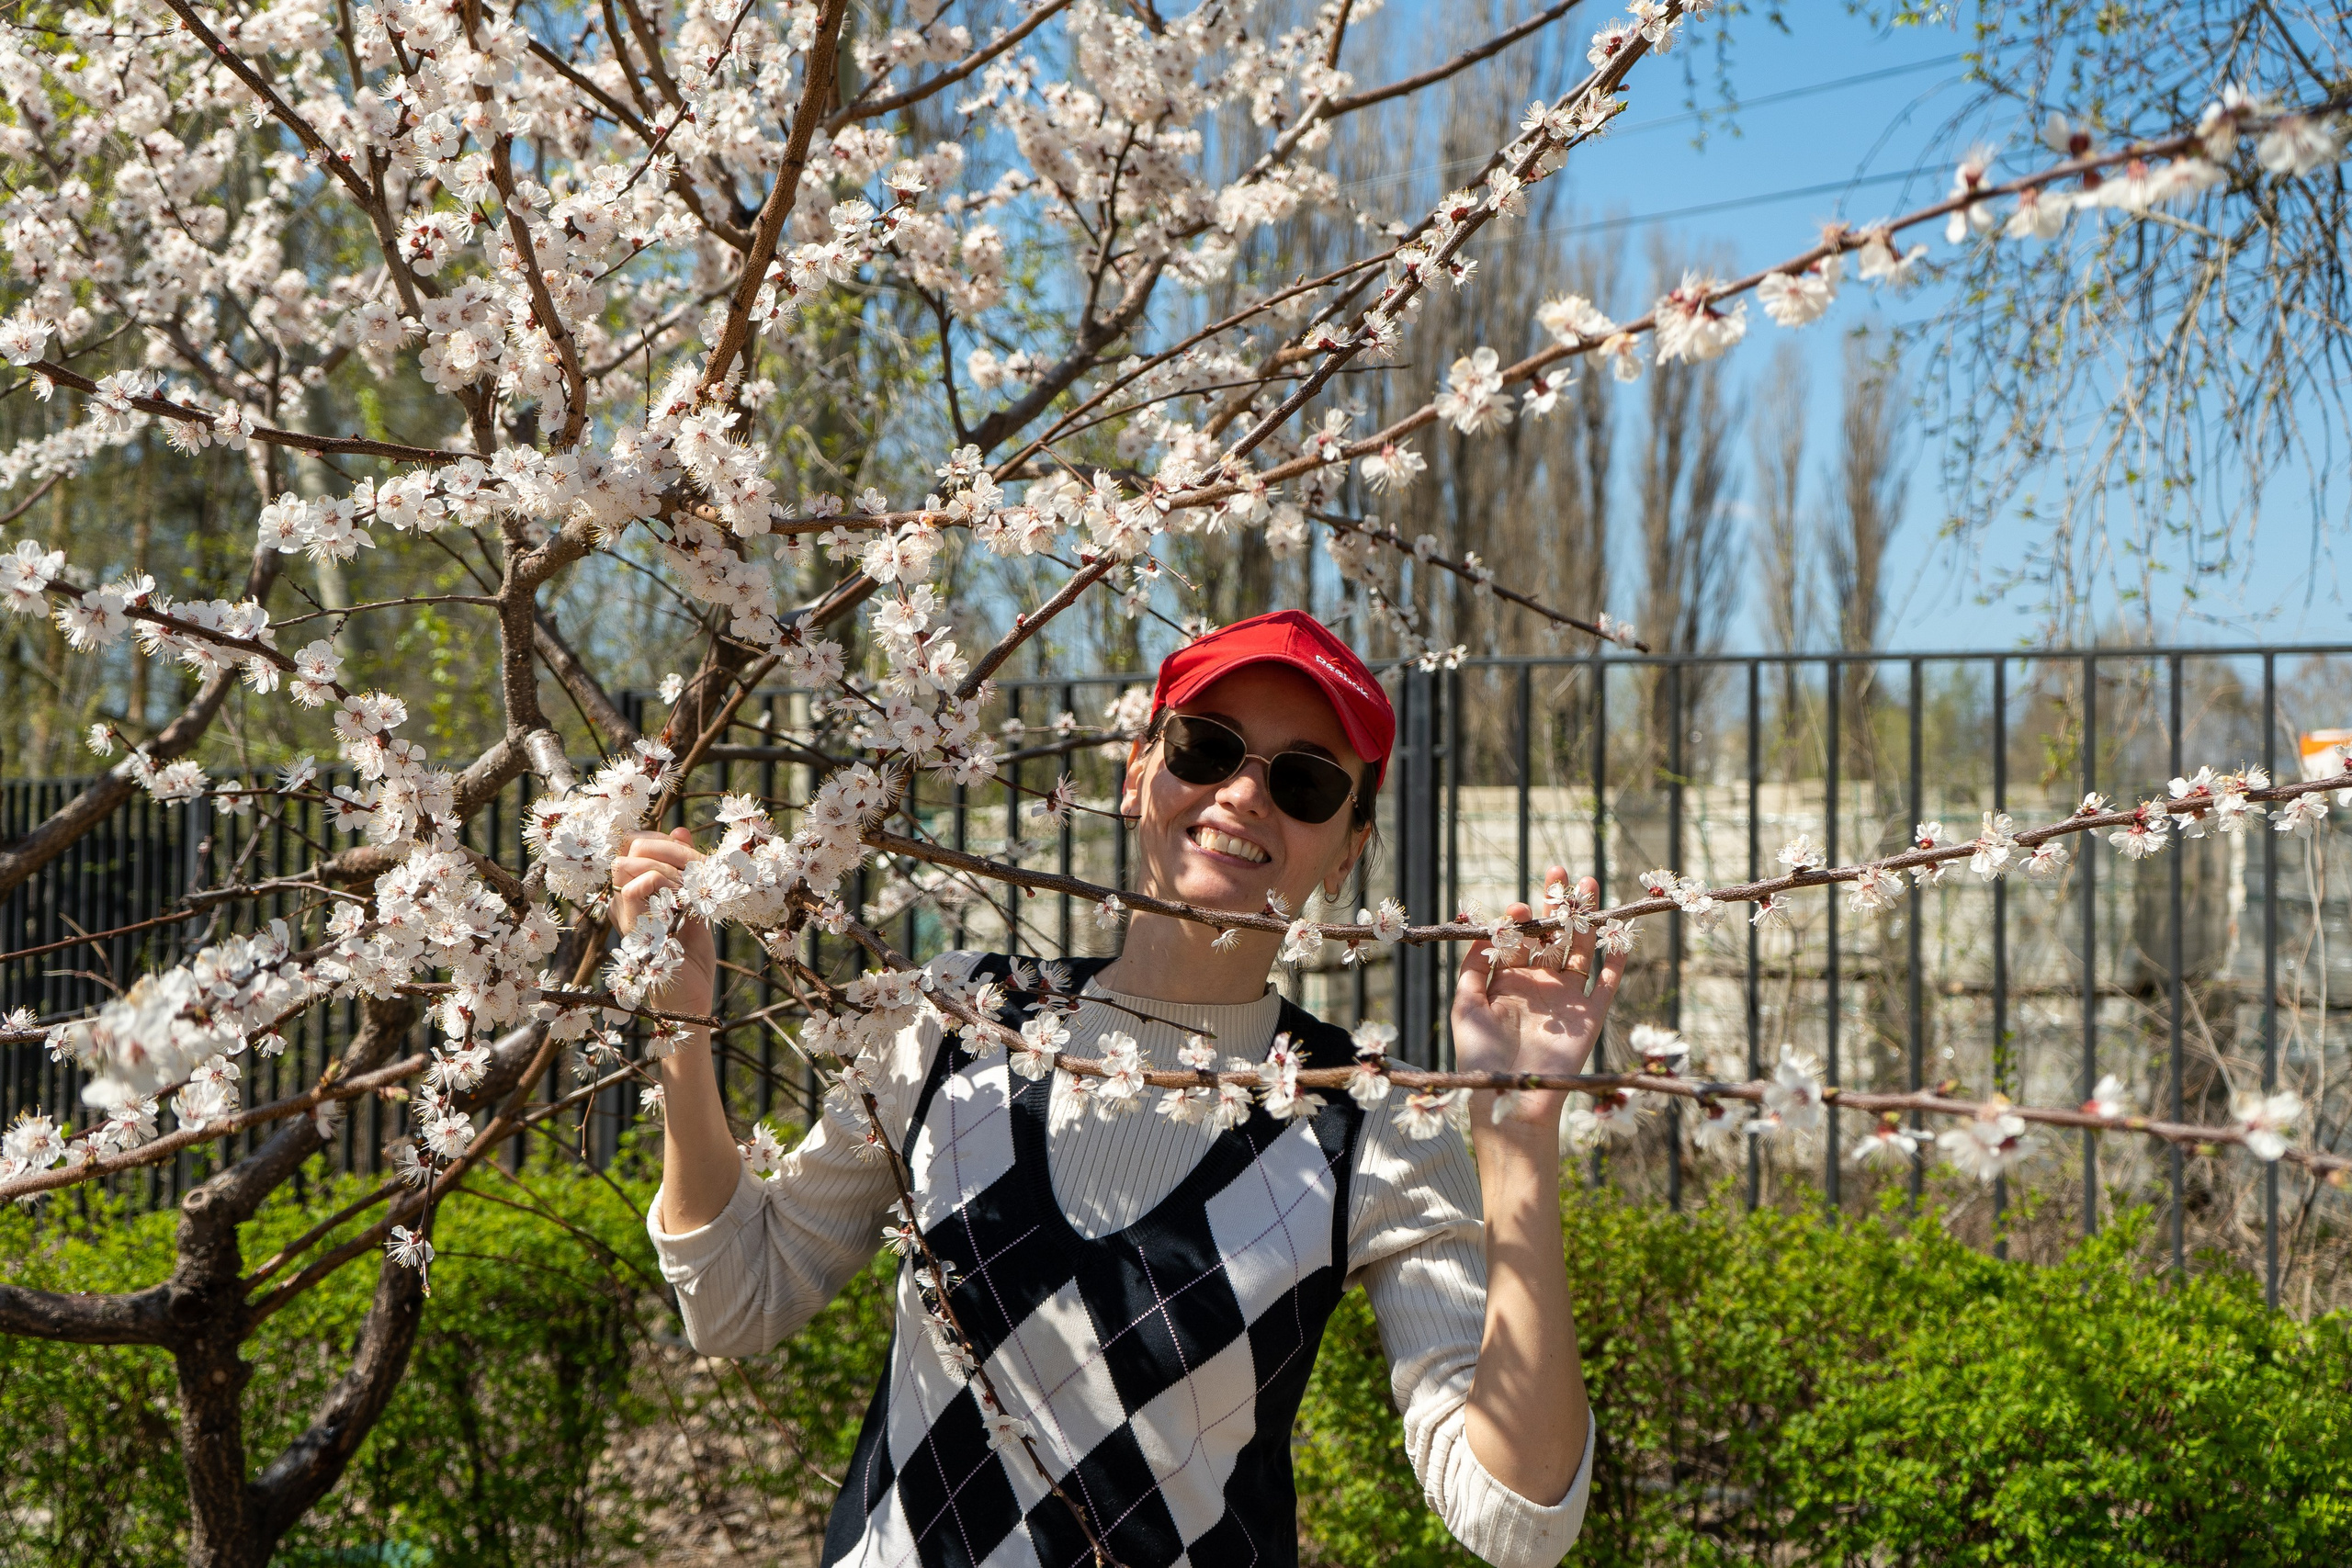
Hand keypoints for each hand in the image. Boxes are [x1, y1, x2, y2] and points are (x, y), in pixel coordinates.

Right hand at [610, 827, 717, 1017]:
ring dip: (669, 868)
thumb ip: (685, 868)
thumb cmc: (691, 955)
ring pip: (630, 862)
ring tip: (691, 892)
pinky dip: (666, 885)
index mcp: (634, 892)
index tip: (692, 855)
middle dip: (668, 848)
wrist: (691, 997)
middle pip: (629, 845)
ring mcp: (624, 912)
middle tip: (695, 869)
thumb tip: (681, 830)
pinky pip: (639, 884)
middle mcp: (623, 900)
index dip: (663, 840)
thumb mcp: (693, 903)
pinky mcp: (631, 925)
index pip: (634, 842)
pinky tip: (684, 903)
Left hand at [1449, 868, 1623, 1140]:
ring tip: (1588, 885)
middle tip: (1559, 871)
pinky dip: (1616, 959)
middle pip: (1552, 935)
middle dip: (1556, 904)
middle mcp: (1540, 985)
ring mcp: (1567, 998)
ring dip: (1586, 918)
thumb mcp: (1466, 1005)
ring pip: (1580, 949)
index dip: (1521, 920)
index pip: (1519, 939)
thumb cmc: (1480, 1055)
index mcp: (1509, 981)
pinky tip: (1619, 934)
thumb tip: (1487, 929)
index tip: (1520, 907)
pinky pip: (1607, 982)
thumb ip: (1474, 966)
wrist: (1509, 1096)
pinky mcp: (1590, 1016)